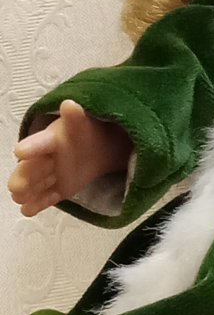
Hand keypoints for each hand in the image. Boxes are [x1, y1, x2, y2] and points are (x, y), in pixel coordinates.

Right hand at [7, 99, 131, 217]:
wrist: (93, 149)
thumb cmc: (81, 132)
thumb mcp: (80, 124)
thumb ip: (75, 117)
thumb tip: (69, 104)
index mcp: (47, 140)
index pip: (39, 143)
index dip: (31, 147)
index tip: (20, 151)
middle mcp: (41, 159)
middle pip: (29, 169)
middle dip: (23, 177)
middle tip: (18, 186)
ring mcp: (47, 176)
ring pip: (32, 186)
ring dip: (26, 192)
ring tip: (20, 198)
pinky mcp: (55, 191)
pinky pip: (44, 200)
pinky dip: (36, 205)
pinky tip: (28, 210)